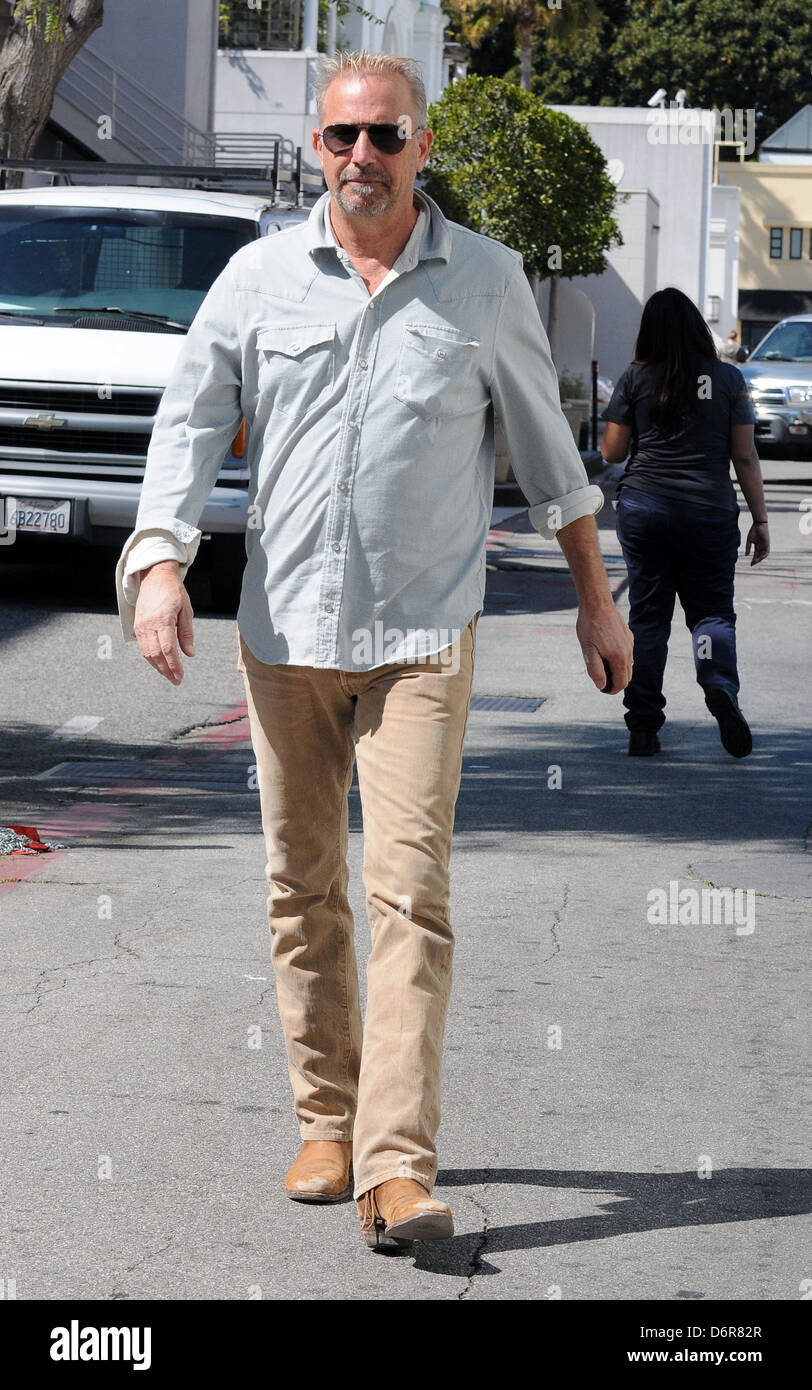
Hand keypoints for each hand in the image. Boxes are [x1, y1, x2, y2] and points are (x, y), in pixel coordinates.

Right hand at [133, 561, 194, 684]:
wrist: (155, 577)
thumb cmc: (174, 592)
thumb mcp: (186, 610)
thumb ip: (186, 633)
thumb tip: (189, 653)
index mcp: (163, 619)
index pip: (168, 649)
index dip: (174, 665)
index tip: (180, 676)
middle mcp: (149, 624)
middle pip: (156, 654)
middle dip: (166, 670)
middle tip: (176, 680)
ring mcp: (140, 626)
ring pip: (147, 653)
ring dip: (158, 667)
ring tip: (169, 675)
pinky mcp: (137, 626)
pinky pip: (143, 647)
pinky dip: (151, 658)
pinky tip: (160, 663)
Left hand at [576, 600, 633, 693]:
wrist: (597, 603)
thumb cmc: (590, 626)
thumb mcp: (588, 650)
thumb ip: (596, 670)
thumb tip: (602, 686)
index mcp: (619, 658)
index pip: (622, 683)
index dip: (613, 690)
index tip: (603, 689)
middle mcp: (628, 651)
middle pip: (627, 676)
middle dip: (616, 681)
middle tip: (601, 678)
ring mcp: (630, 643)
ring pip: (628, 664)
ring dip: (617, 669)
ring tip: (601, 664)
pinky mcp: (628, 636)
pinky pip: (627, 653)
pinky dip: (619, 659)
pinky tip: (606, 651)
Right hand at [745, 520, 768, 565]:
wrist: (759, 524)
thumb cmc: (753, 530)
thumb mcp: (749, 540)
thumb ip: (748, 548)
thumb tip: (746, 555)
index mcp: (757, 545)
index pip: (756, 554)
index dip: (753, 559)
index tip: (750, 564)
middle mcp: (761, 546)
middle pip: (759, 555)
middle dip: (756, 560)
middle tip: (752, 564)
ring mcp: (765, 545)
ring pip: (763, 555)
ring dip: (760, 559)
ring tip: (756, 562)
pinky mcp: (767, 543)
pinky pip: (767, 551)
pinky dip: (764, 555)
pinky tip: (761, 558)